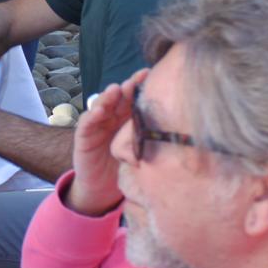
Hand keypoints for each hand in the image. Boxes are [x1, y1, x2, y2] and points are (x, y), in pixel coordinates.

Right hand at [67, 69, 143, 214]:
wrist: (103, 192)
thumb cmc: (126, 170)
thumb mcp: (143, 152)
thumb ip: (154, 139)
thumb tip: (183, 126)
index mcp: (127, 118)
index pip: (134, 98)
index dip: (140, 85)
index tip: (151, 74)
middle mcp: (112, 117)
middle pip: (119, 97)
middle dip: (127, 87)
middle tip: (136, 80)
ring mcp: (97, 125)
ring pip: (102, 104)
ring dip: (109, 96)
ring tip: (116, 90)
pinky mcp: (84, 137)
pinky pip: (87, 122)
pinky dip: (93, 114)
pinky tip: (100, 110)